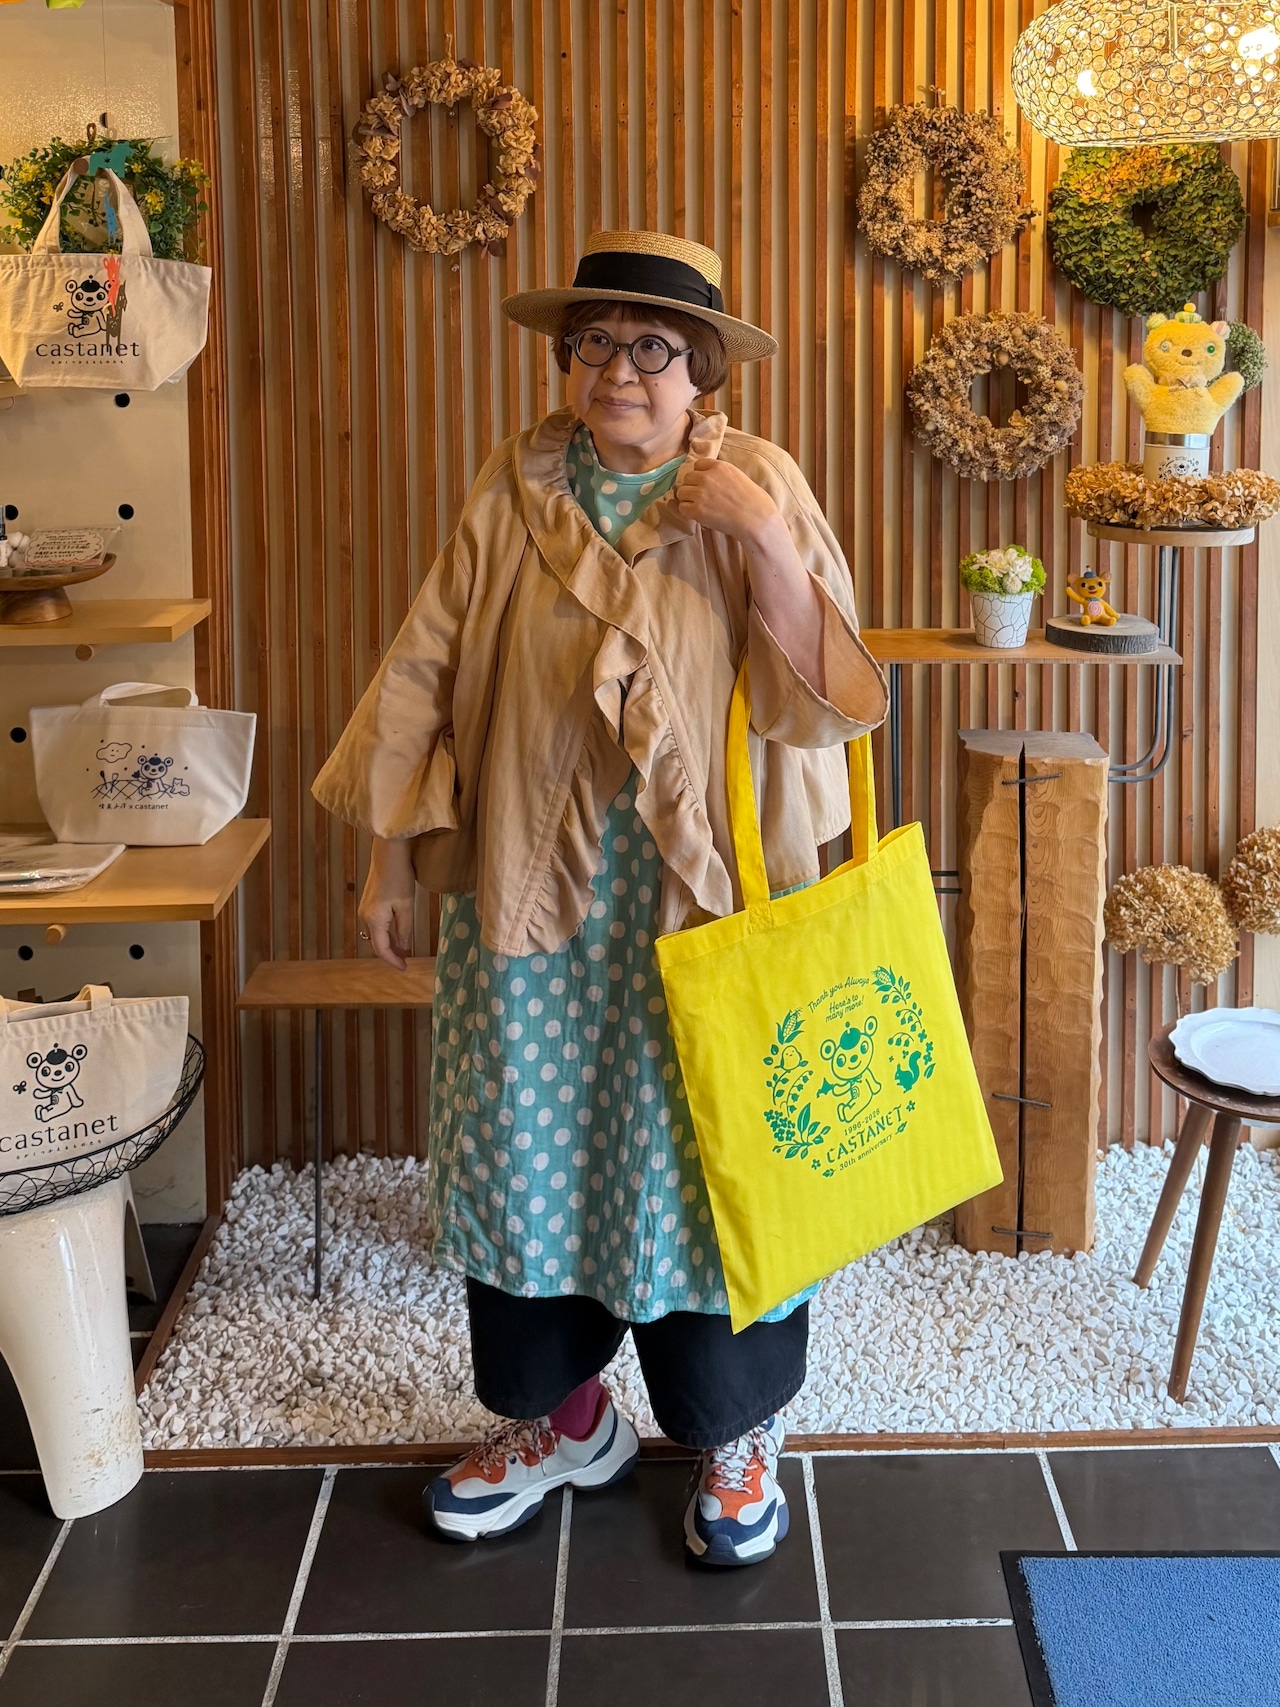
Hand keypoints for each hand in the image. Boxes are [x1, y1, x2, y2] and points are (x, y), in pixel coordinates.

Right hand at [359, 837, 415, 970]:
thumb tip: (403, 948)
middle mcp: (365, 917)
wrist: (388, 854)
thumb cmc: (399, 878)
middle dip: (391, 954)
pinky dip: (386, 933)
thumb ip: (404, 930)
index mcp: (374, 920)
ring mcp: (364, 910)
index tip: (405, 968)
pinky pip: (376, 925)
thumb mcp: (406, 907)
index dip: (393, 961)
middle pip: (377, 943)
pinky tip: (398, 934)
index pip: (381, 949)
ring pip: (376, 935)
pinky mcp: (368, 903)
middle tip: (406, 961)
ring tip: (405, 950)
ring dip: (389, 943)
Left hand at [675, 457, 777, 543]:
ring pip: (681, 492)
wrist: (756, 519)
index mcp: (719, 466)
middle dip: (692, 487)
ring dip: (688, 500)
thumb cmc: (754, 501)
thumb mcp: (738, 477)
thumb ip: (721, 475)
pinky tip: (700, 515)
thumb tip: (708, 479)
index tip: (705, 484)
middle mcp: (707, 477)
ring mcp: (700, 493)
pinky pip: (682, 508)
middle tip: (701, 498)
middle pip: (687, 478)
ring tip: (700, 507)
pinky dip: (689, 512)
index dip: (700, 475)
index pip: (697, 465)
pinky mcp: (697, 510)